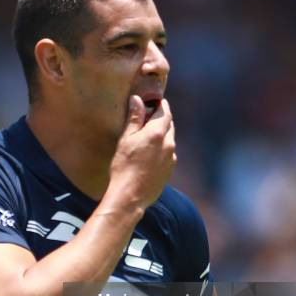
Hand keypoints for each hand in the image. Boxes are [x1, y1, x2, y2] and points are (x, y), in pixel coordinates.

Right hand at [107, 95, 176, 211]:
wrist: (130, 196)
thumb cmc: (124, 166)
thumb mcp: (126, 139)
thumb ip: (134, 118)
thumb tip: (137, 100)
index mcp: (158, 133)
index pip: (165, 111)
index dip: (160, 104)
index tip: (154, 101)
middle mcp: (169, 144)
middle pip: (169, 124)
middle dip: (160, 119)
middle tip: (147, 118)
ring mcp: (171, 158)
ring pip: (169, 140)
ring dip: (161, 135)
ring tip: (146, 138)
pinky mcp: (170, 170)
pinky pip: (168, 154)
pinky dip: (161, 149)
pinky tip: (149, 155)